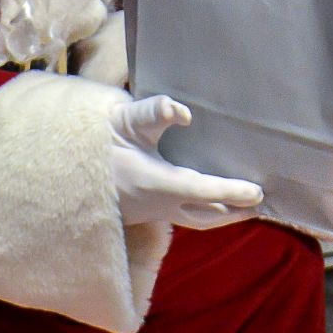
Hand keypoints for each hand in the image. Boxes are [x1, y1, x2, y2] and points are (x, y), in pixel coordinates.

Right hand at [108, 95, 263, 230]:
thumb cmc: (103, 140)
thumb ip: (155, 112)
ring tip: (245, 211)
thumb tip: (183, 112)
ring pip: (195, 220)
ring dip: (222, 217)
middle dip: (234, 212)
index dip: (231, 192)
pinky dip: (205, 212)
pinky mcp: (150, 212)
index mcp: (156, 182)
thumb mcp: (127, 120)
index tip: (257, 192)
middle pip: (205, 215)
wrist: (72, 169)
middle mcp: (158, 203)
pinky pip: (184, 217)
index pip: (201, 190)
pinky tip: (214, 204)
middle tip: (261, 205)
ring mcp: (153, 212)